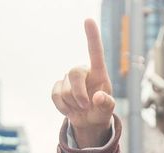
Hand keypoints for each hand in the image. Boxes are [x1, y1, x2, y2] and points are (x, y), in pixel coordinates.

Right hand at [51, 19, 115, 147]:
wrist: (89, 121)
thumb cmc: (100, 111)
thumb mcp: (107, 111)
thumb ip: (107, 104)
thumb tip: (97, 97)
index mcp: (99, 72)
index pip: (95, 52)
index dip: (92, 36)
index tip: (88, 20)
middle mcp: (83, 71)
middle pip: (75, 74)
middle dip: (79, 94)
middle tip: (86, 107)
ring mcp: (69, 78)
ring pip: (65, 90)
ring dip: (74, 105)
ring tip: (81, 108)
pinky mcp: (58, 86)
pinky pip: (56, 96)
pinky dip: (63, 107)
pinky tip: (70, 110)